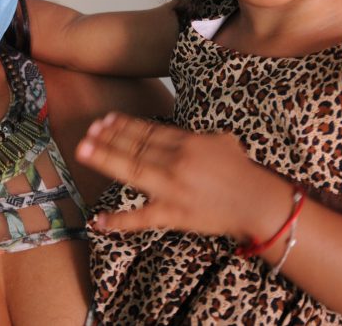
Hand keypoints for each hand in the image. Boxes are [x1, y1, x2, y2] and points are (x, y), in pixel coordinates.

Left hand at [75, 112, 257, 235]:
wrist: (257, 202)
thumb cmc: (241, 172)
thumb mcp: (221, 141)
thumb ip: (195, 136)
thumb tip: (176, 134)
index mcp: (187, 142)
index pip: (148, 131)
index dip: (124, 125)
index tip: (105, 120)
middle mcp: (176, 162)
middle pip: (135, 147)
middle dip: (108, 138)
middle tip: (87, 133)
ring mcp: (172, 189)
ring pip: (132, 170)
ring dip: (105, 159)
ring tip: (84, 151)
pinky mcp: (173, 215)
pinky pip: (141, 219)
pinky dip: (118, 221)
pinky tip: (98, 220)